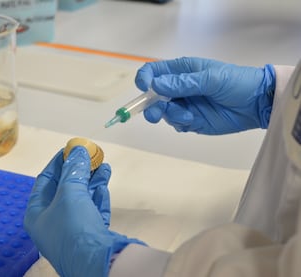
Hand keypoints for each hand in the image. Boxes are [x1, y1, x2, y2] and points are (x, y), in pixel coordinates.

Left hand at [24, 147, 142, 276]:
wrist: (98, 263)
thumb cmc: (73, 228)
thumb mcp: (69, 193)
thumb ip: (73, 170)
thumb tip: (78, 150)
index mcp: (36, 215)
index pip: (44, 182)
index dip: (56, 164)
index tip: (68, 149)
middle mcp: (52, 224)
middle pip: (64, 190)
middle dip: (77, 171)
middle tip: (88, 155)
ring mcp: (72, 232)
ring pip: (81, 200)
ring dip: (91, 182)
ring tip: (102, 165)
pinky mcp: (90, 237)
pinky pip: (92, 212)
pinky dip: (98, 197)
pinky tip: (103, 185)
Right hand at [135, 57, 275, 134]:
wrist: (257, 104)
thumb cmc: (237, 83)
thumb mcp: (211, 79)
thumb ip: (184, 83)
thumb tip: (157, 85)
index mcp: (182, 70)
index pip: (154, 72)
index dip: (145, 79)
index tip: (144, 88)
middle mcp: (179, 87)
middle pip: (153, 96)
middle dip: (150, 105)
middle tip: (155, 114)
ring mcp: (184, 105)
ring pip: (163, 112)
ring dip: (170, 115)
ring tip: (187, 117)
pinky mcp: (190, 120)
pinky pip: (175, 124)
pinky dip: (179, 124)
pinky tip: (192, 122)